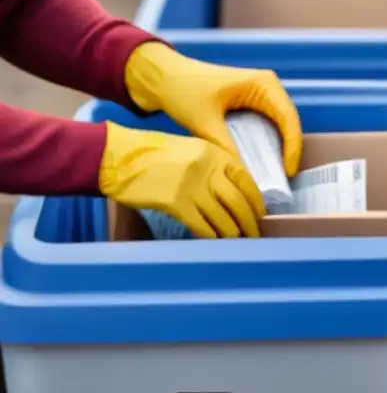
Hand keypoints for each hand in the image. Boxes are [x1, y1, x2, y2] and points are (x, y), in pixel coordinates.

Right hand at [100, 122, 265, 237]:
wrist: (119, 157)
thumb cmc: (154, 153)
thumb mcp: (192, 150)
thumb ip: (214, 167)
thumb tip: (234, 192)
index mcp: (214, 153)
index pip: (246, 180)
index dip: (255, 201)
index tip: (260, 214)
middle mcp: (208, 169)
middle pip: (238, 201)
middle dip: (249, 222)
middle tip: (254, 234)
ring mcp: (192, 186)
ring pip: (222, 217)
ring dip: (232, 233)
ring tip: (237, 242)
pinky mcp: (175, 203)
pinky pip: (201, 225)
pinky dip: (211, 236)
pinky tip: (215, 241)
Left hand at [124, 43, 302, 174]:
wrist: (163, 77)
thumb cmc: (183, 90)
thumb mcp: (204, 121)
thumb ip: (225, 146)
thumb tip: (244, 175)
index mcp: (263, 83)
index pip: (288, 118)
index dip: (292, 147)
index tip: (287, 172)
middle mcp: (268, 86)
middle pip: (289, 121)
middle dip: (289, 149)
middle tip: (284, 177)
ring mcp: (261, 93)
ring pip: (281, 124)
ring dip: (281, 146)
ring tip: (277, 172)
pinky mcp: (252, 101)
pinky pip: (268, 123)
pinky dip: (269, 141)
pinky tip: (264, 160)